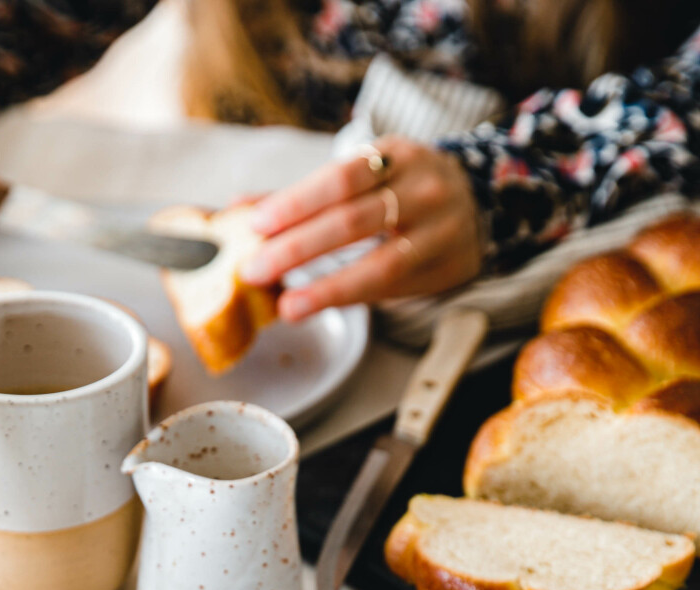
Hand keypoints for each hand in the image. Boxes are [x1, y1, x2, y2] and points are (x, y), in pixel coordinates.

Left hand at [238, 137, 483, 319]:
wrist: (479, 203)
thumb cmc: (403, 188)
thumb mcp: (364, 175)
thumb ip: (303, 195)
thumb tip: (238, 207)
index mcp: (395, 155)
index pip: (340, 179)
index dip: (297, 203)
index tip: (256, 225)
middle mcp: (421, 190)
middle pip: (353, 221)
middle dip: (299, 248)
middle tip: (255, 269)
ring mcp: (437, 232)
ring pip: (379, 263)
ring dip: (326, 287)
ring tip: (287, 306)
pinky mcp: (442, 269)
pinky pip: (391, 288)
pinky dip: (351, 297)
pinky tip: (318, 305)